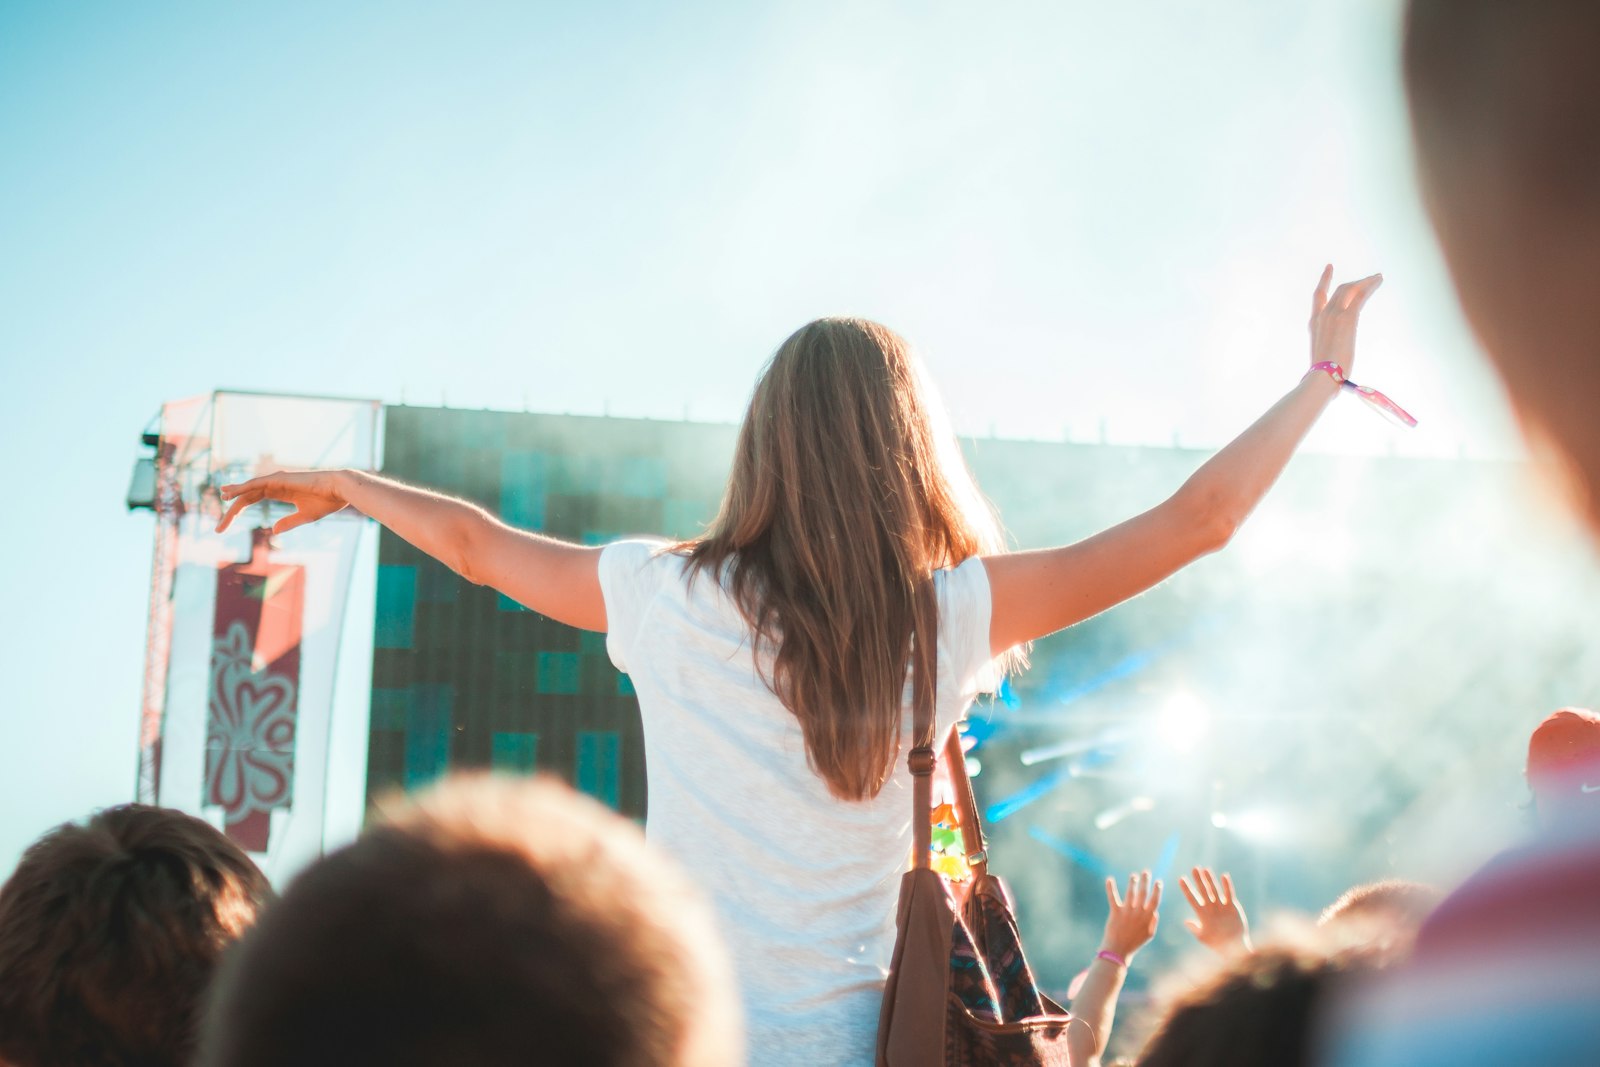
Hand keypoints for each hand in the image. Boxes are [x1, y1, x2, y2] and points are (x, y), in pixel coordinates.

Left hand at [217, 470, 350, 534]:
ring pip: (248, 489)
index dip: (238, 512)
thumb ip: (288, 523)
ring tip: (220, 500)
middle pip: (247, 497)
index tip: (226, 527)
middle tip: (219, 528)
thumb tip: (273, 531)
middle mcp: (275, 485)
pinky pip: (256, 484)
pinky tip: (230, 494)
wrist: (339, 490)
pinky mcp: (279, 479)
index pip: (253, 500)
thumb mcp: (305, 517)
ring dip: (233, 496)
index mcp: (281, 493)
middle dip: (232, 512)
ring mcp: (277, 480)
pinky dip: (242, 488)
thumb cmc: (327, 501)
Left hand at [1100, 870, 1160, 961]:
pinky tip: (1109, 879)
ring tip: (1133, 875)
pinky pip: (1112, 897)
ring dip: (1132, 882)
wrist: (1118, 950)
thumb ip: (1153, 922)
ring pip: (1130, 893)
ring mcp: (1127, 912)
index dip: (1157, 890)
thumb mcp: (1149, 935)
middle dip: (1145, 881)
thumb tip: (1156, 911)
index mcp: (1148, 918)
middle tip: (1146, 872)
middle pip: (1143, 893)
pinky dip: (1110, 888)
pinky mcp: (1115, 912)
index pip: (1155, 900)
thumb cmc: (1134, 943)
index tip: (1158, 881)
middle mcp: (1138, 913)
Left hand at [1179, 866, 1251, 956]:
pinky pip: (1229, 894)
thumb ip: (1195, 929)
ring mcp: (1221, 906)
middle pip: (1203, 890)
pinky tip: (1224, 876)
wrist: (1233, 947)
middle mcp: (1210, 907)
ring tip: (1205, 869)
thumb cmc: (1216, 944)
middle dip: (1198, 880)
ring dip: (1210, 880)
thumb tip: (1186, 922)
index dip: (1186, 889)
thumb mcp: (1203, 937)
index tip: (1181, 879)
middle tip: (1194, 868)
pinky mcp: (1232, 906)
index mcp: (1202, 914)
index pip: (1192, 898)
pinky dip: (1227, 885)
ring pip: (1214, 890)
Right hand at [1308, 264, 1382, 376]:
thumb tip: (1337, 366)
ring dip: (1366, 282)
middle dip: (1356, 283)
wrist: (1322, 376)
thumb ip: (1330, 352)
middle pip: (1341, 290)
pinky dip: (1370, 286)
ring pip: (1351, 289)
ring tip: (1378, 278)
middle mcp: (1323, 315)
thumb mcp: (1324, 357)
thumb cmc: (1323, 374)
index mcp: (1314, 324)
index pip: (1319, 296)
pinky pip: (1360, 295)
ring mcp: (1334, 314)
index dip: (1325, 280)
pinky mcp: (1347, 318)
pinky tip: (1378, 281)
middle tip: (1368, 279)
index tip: (1330, 268)